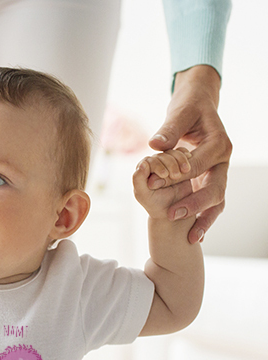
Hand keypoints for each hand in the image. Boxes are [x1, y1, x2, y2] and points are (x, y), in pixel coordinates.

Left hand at [133, 149, 193, 220]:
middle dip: (170, 163)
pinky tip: (189, 165)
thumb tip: (142, 164)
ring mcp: (166, 162)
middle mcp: (153, 164)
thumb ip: (138, 180)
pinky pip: (182, 153)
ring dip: (180, 160)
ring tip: (184, 171)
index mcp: (141, 170)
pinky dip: (186, 156)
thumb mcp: (144, 194)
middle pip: (161, 155)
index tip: (164, 175)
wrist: (174, 211)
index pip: (148, 161)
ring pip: (172, 153)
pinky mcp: (179, 162)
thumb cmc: (156, 204)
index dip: (157, 165)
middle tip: (176, 176)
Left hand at [148, 65, 231, 242]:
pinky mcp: (212, 180)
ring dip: (204, 218)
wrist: (199, 105)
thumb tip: (155, 144)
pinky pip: (211, 203)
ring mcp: (219, 172)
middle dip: (195, 204)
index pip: (197, 165)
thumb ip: (169, 129)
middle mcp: (223, 160)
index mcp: (218, 144)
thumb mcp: (179, 113)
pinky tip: (196, 236)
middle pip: (215, 188)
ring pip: (217, 200)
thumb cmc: (189, 108)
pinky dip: (204, 218)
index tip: (153, 184)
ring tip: (192, 237)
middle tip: (173, 215)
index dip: (174, 175)